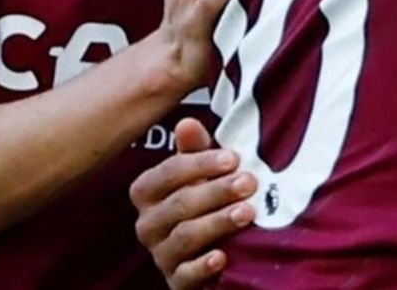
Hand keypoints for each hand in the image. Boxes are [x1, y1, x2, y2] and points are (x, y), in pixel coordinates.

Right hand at [132, 117, 257, 288]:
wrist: (210, 247)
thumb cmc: (204, 199)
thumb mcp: (201, 172)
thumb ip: (195, 149)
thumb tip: (186, 122)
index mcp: (147, 192)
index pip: (167, 173)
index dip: (200, 164)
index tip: (233, 158)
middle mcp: (148, 224)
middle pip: (179, 204)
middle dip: (216, 192)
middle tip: (249, 182)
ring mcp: (160, 254)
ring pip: (184, 237)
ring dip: (217, 223)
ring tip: (248, 212)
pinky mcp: (175, 280)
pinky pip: (184, 275)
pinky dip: (203, 266)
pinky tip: (223, 256)